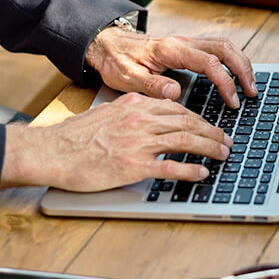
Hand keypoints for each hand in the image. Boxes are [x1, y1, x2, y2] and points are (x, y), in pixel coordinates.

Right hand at [1, 93, 230, 190]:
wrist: (51, 151)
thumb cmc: (74, 137)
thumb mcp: (108, 113)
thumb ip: (132, 113)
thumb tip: (152, 119)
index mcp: (135, 105)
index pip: (178, 108)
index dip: (200, 118)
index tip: (211, 126)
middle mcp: (141, 120)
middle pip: (188, 122)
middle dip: (212, 132)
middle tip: (227, 141)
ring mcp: (139, 143)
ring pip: (186, 140)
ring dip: (210, 147)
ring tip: (223, 154)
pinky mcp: (134, 165)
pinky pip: (171, 167)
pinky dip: (191, 170)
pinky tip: (203, 173)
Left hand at [85, 27, 257, 108]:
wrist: (105, 44)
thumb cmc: (115, 61)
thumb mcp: (126, 77)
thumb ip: (150, 85)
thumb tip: (174, 93)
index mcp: (170, 50)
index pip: (209, 63)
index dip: (225, 82)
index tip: (232, 101)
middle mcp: (182, 42)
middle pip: (225, 48)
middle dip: (243, 70)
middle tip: (253, 92)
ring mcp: (187, 43)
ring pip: (224, 46)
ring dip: (241, 63)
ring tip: (250, 85)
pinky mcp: (187, 47)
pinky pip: (217, 49)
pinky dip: (232, 61)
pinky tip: (236, 76)